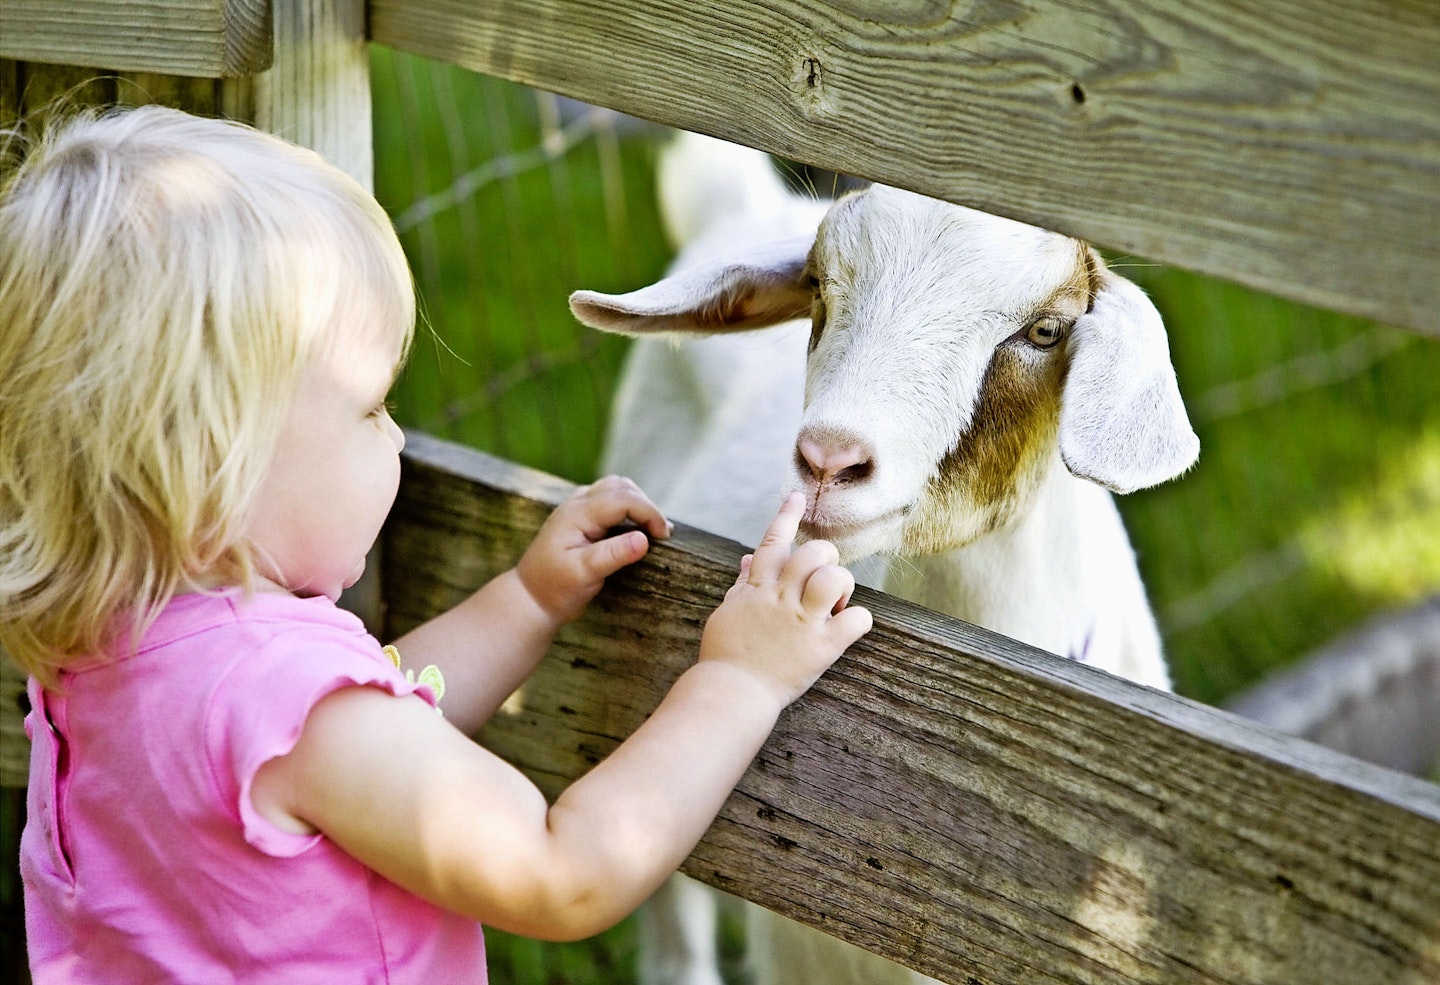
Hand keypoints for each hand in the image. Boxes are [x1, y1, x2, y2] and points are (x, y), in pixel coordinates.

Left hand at [517, 476, 671, 623]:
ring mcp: (577, 508)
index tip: (664, 537)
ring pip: (615, 488)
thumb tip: (644, 540)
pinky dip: (628, 508)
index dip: (649, 513)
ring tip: (653, 530)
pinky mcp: (581, 517)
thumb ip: (613, 555)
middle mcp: (576, 504)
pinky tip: (637, 528)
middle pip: (621, 487)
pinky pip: (609, 500)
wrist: (530, 598)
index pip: (623, 499)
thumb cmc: (555, 588)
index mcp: (577, 514)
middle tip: (661, 535)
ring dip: (638, 503)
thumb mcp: (584, 574)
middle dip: (646, 506)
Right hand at [698, 493, 872, 707]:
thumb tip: (748, 559)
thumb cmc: (725, 655)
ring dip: (841, 585)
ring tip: (835, 603)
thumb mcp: (728, 613)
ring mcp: (802, 622)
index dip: (787, 516)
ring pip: (834, 578)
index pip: (773, 542)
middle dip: (826, 558)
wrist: (730, 693)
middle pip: (813, 553)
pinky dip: (859, 619)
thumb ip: (742, 585)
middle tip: (823, 579)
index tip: (799, 497)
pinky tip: (848, 626)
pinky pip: (856, 619)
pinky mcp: (822, 648)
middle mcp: (781, 599)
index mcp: (757, 589)